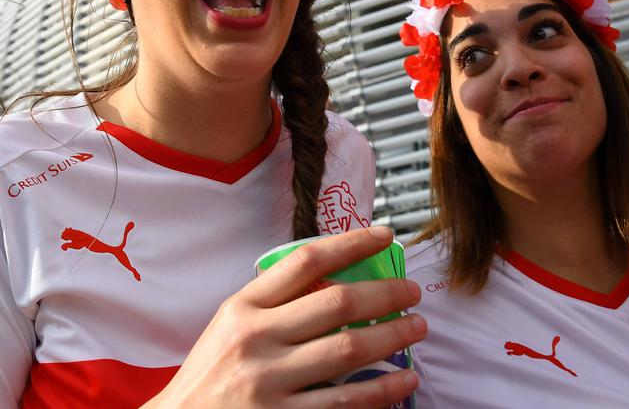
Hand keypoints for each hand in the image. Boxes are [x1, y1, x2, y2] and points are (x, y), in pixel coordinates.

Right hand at [144, 226, 424, 407]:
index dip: (351, 243)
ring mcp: (268, 382)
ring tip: (417, 329)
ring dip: (393, 337)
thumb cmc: (211, 374)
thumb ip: (274, 304)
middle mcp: (255, 339)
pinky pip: (344, 403)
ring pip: (348, 350)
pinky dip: (382, 391)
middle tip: (413, 292)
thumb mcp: (230, 326)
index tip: (385, 236)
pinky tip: (404, 381)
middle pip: (336, 302)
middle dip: (386, 293)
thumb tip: (338, 280)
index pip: (305, 261)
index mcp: (242, 307)